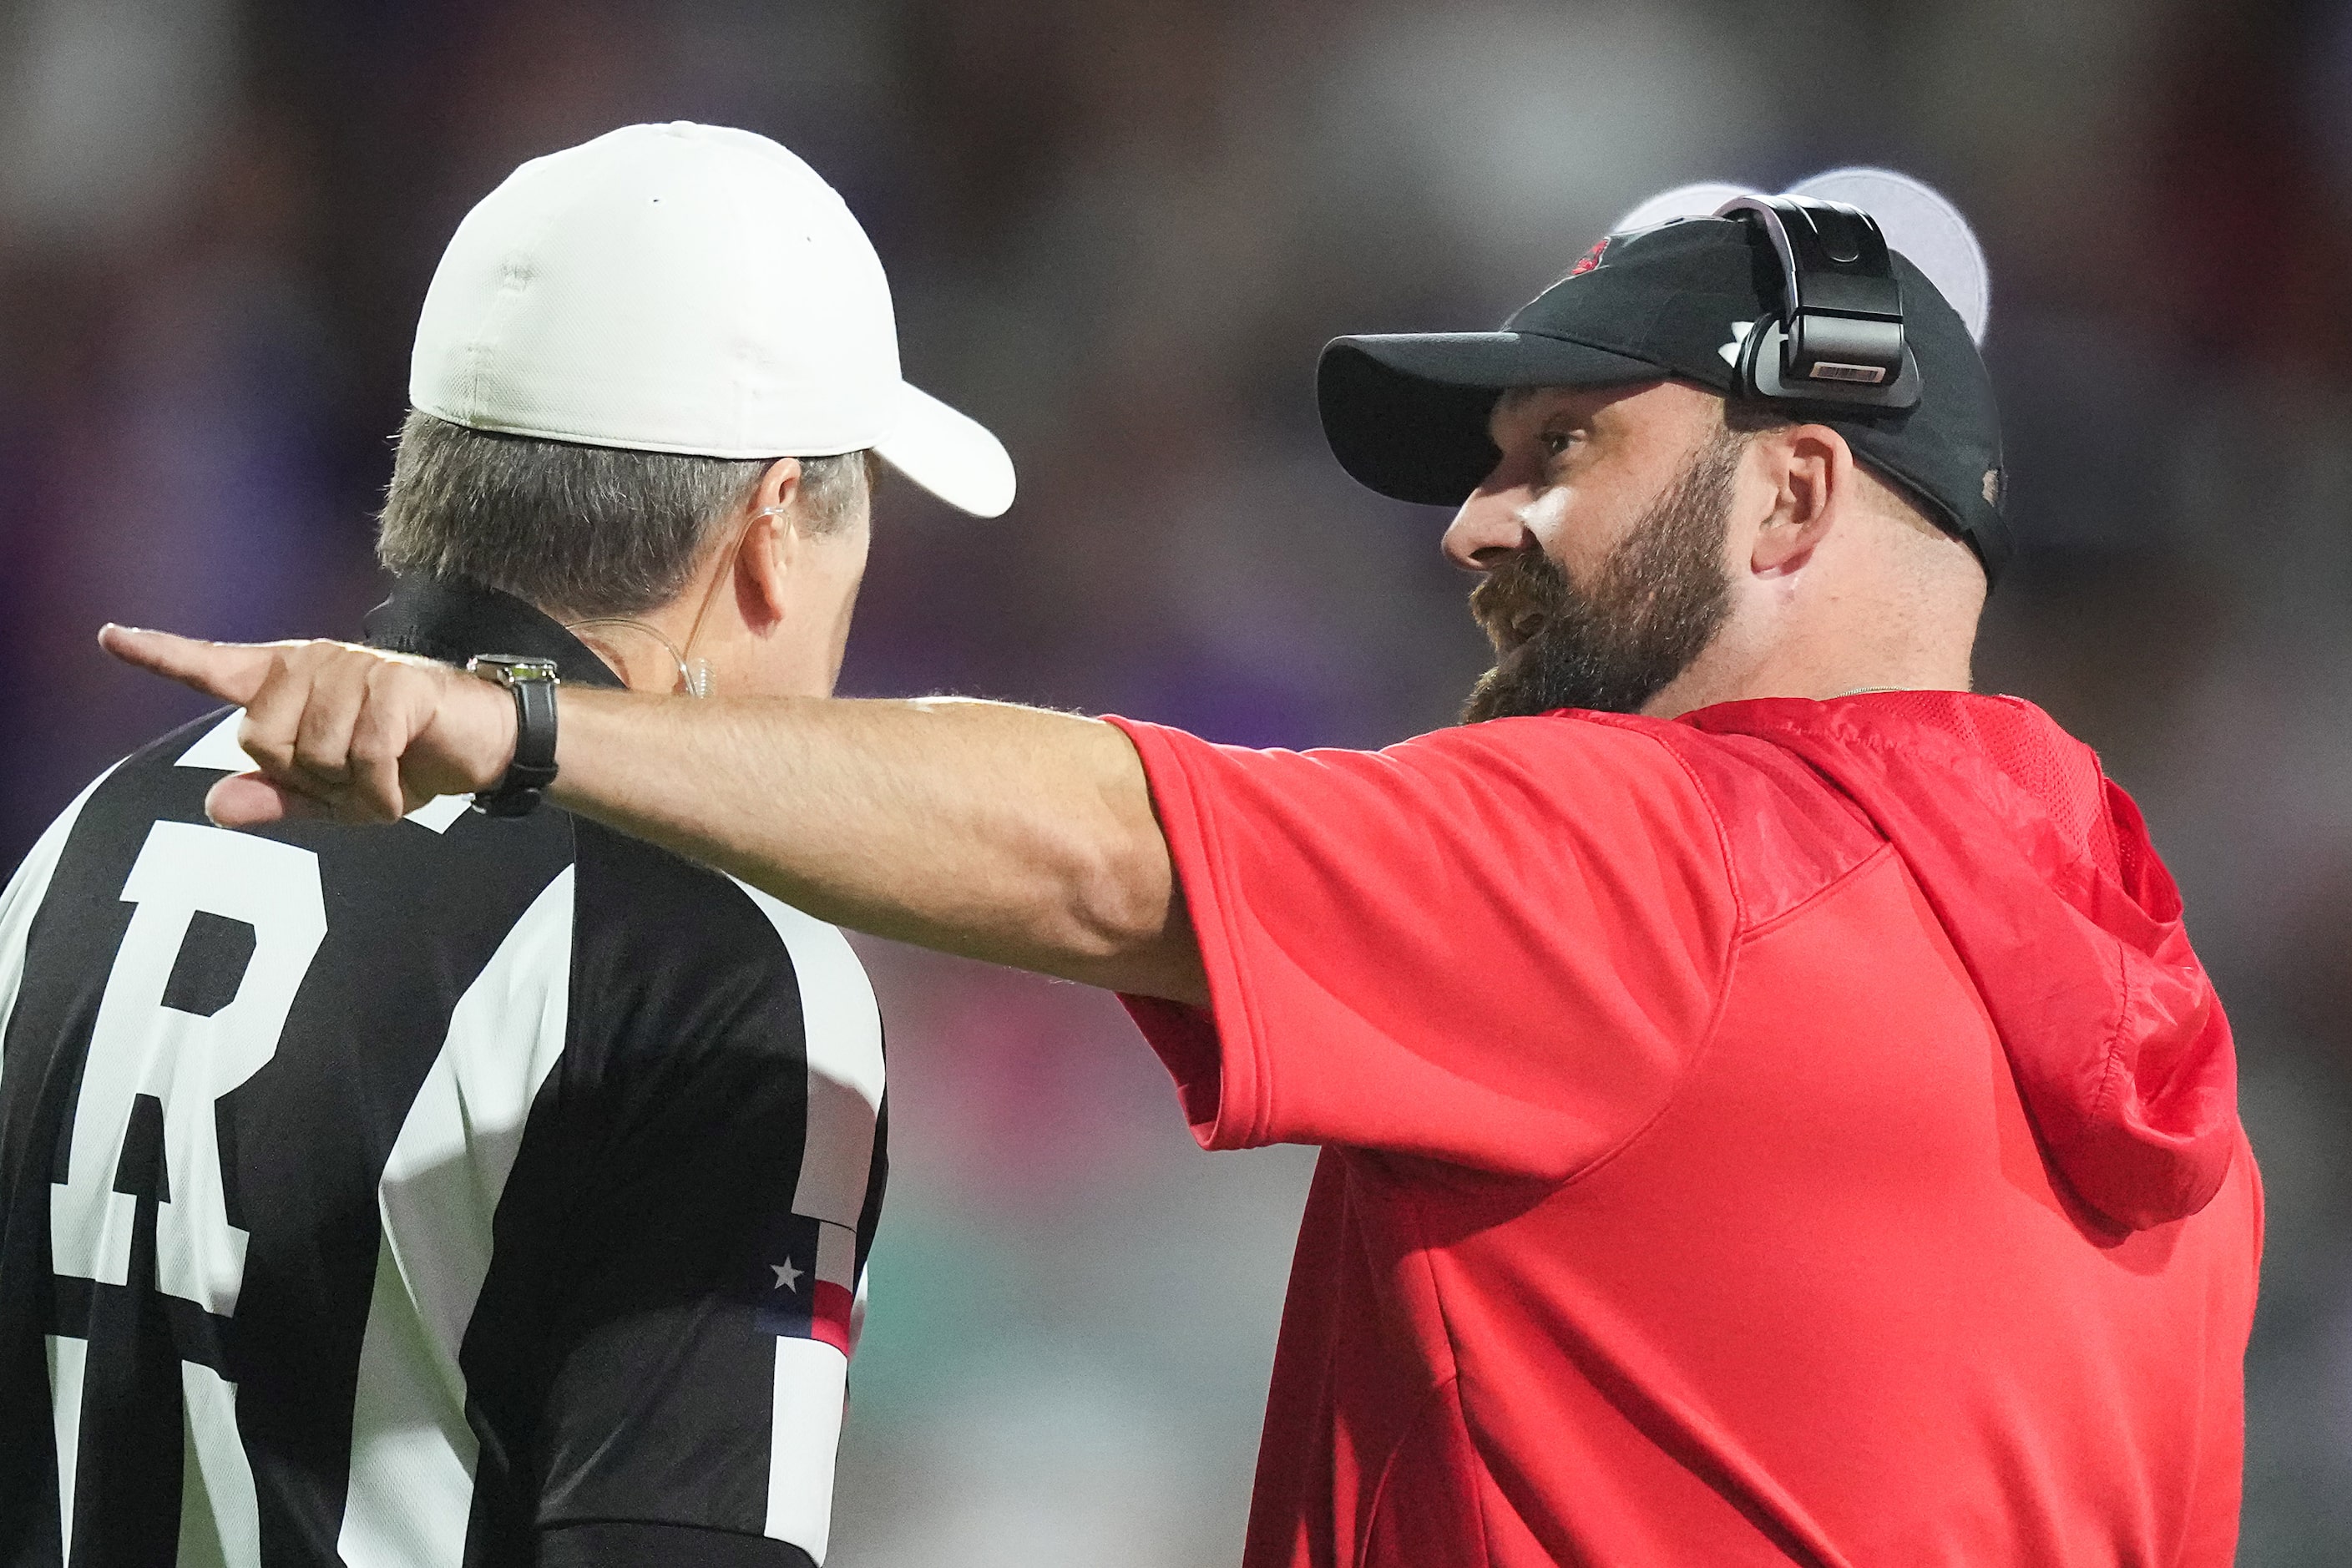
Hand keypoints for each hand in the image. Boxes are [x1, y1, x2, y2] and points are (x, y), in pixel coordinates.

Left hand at [98, 627, 517, 826]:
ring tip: (383, 778)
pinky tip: (400, 790)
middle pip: (259, 737)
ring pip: (312, 752)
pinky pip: (363, 757)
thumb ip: (276, 798)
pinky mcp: (395, 687)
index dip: (160, 654)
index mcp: (290, 682)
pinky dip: (381, 792)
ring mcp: (354, 669)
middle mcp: (313, 664)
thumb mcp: (335, 796)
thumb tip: (216, 805)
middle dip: (305, 778)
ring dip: (350, 788)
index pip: (215, 668)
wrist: (483, 747)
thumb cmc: (407, 763)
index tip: (110, 636)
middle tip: (352, 778)